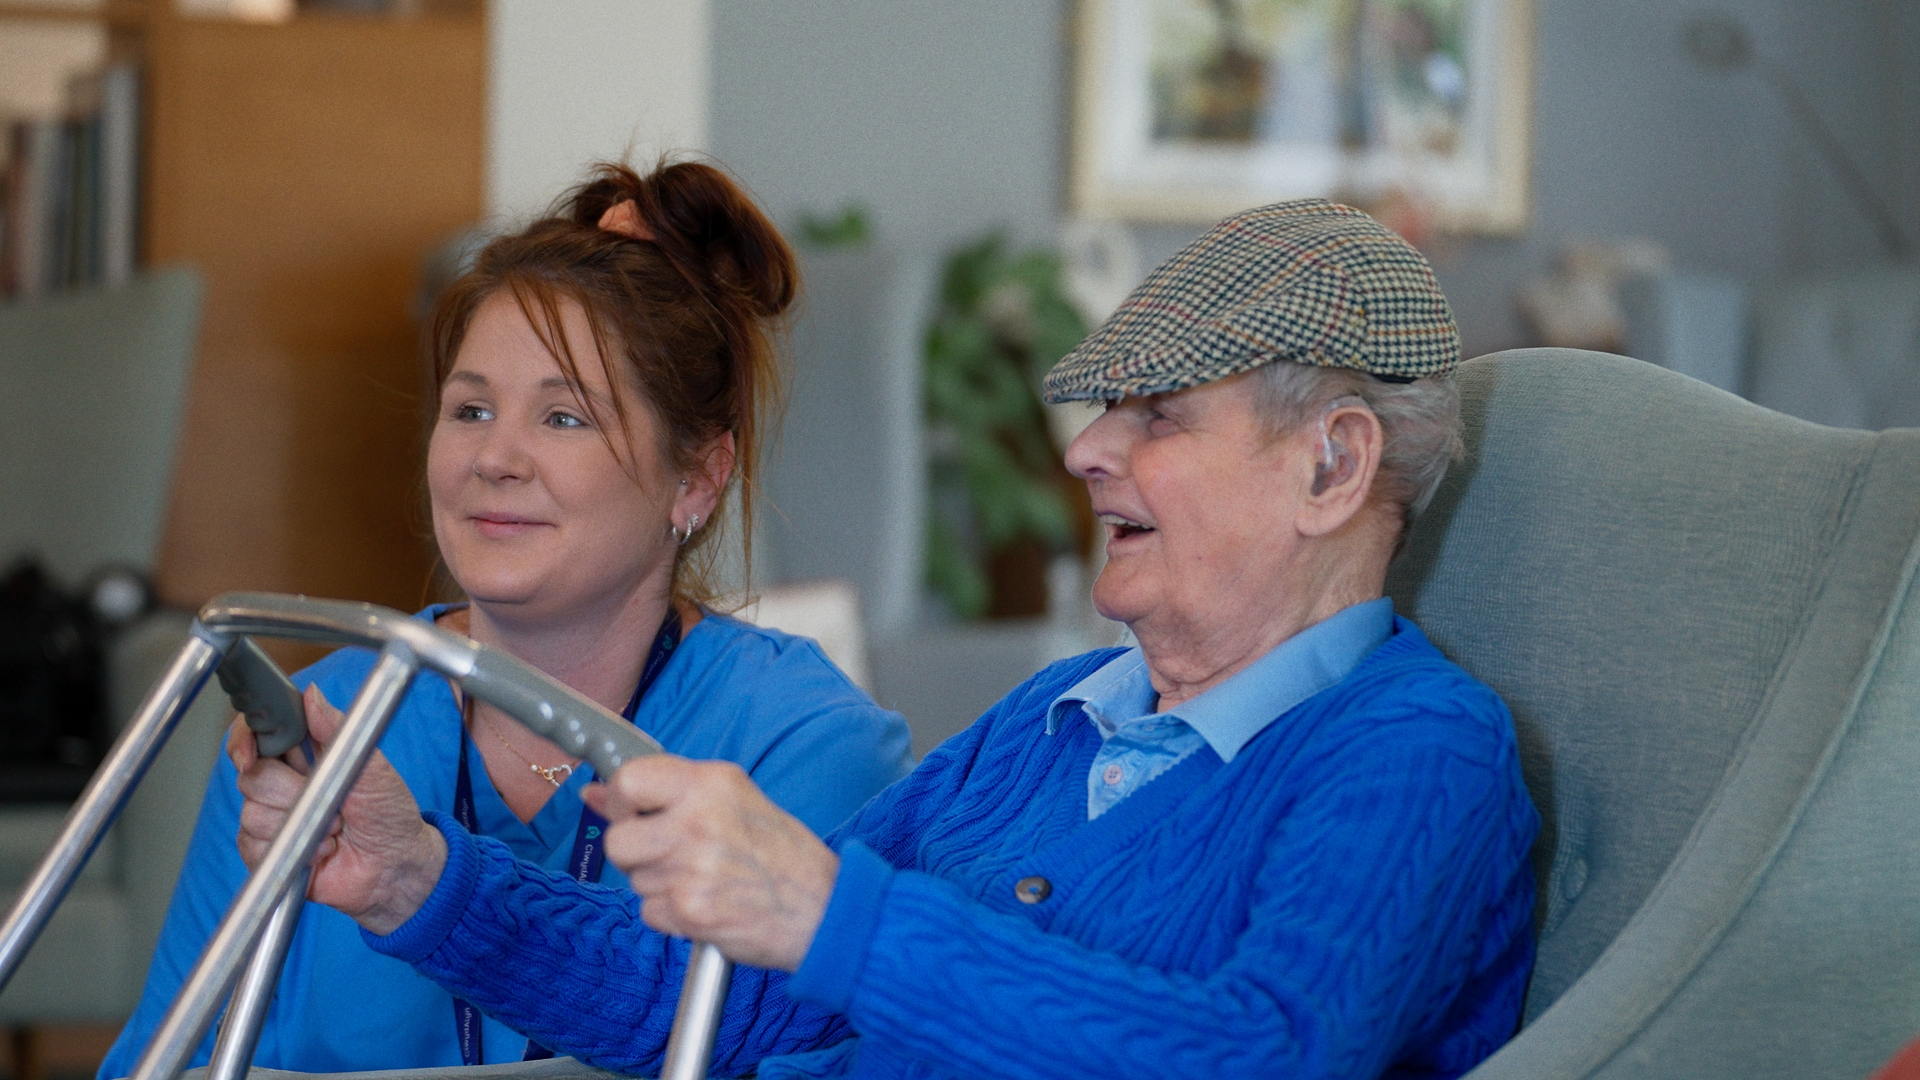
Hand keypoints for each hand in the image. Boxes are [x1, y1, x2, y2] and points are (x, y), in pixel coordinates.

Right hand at [230, 684, 446, 934]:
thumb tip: (310, 694)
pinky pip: (254, 846)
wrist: (396, 865)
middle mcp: (281, 782)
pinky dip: (296, 849)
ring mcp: (271, 817)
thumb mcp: (373, 765)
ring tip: (335, 827)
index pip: (255, 735)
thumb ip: (338, 729)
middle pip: (252, 776)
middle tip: (334, 801)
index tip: (251, 753)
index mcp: (304, 754)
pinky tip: (322, 850)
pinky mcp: (268, 852)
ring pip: (252, 812)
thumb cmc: (390, 813)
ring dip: (301, 823)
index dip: (245, 741)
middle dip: (293, 791)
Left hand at [582, 758, 837, 971]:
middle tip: (670, 855)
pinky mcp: (691, 912)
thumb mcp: (734, 801)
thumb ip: (667, 793)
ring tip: (703, 879)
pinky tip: (706, 902)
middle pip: (619, 840)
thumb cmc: (784, 855)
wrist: (825, 909)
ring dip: (658, 884)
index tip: (635, 812)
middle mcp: (698, 821)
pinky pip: (650, 913)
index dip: (622, 800)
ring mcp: (692, 869)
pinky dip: (671, 914)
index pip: (629, 779)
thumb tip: (596, 793)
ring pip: (634, 879)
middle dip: (635, 853)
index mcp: (711, 784)